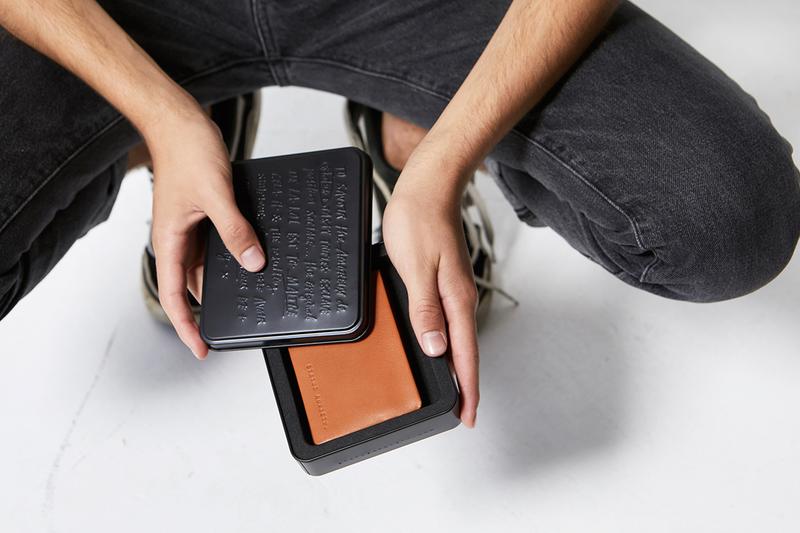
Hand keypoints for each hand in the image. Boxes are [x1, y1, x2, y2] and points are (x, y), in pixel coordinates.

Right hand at [146, 104, 265, 358]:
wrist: (180, 120)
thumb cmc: (186, 151)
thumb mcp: (216, 196)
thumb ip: (235, 231)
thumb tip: (253, 262)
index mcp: (170, 241)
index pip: (175, 296)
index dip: (187, 327)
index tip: (201, 348)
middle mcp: (178, 239)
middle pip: (191, 287)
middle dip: (209, 310)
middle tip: (232, 328)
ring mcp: (190, 228)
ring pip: (206, 267)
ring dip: (223, 283)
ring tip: (245, 300)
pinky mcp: (203, 215)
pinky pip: (217, 245)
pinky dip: (231, 257)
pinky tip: (248, 260)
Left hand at [382, 160, 479, 427]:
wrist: (428, 186)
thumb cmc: (419, 221)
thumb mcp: (416, 268)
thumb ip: (426, 309)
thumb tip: (437, 347)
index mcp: (456, 300)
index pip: (465, 355)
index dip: (469, 388)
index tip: (468, 416)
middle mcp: (460, 299)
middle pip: (467, 351)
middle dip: (467, 384)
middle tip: (463, 413)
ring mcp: (454, 290)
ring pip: (459, 338)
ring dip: (459, 365)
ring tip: (456, 389)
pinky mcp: (445, 281)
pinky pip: (450, 321)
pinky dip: (449, 343)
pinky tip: (440, 347)